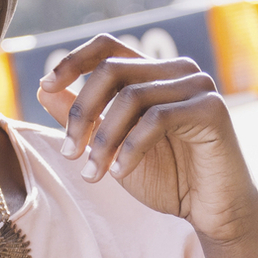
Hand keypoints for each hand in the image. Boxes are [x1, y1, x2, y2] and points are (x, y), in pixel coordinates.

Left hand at [37, 35, 257, 242]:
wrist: (214, 211)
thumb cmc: (168, 178)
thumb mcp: (114, 147)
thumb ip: (85, 118)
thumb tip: (43, 89)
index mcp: (153, 72)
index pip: (107, 46)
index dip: (72, 61)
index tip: (46, 87)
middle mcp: (176, 69)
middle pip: (111, 70)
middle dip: (81, 112)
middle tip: (68, 153)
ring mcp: (197, 85)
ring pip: (130, 96)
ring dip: (102, 138)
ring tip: (92, 173)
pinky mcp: (211, 109)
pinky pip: (156, 119)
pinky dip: (129, 148)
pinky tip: (118, 173)